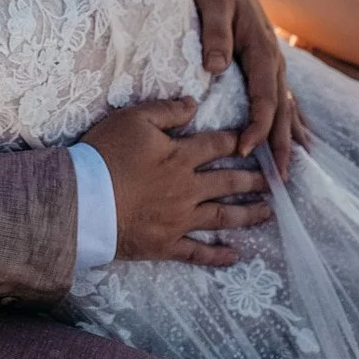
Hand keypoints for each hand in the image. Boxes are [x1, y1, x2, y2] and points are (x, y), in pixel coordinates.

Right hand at [80, 99, 268, 267]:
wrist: (82, 200)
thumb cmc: (104, 156)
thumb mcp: (133, 120)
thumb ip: (166, 110)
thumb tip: (194, 103)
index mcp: (181, 156)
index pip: (219, 146)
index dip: (239, 141)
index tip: (257, 141)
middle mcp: (188, 189)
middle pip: (229, 182)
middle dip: (255, 180)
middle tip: (276, 181)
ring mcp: (179, 220)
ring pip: (223, 217)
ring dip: (249, 215)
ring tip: (269, 212)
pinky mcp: (165, 244)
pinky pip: (198, 253)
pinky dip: (218, 255)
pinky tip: (236, 255)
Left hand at [192, 0, 300, 180]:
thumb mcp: (212, 5)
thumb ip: (214, 34)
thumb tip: (216, 67)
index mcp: (263, 53)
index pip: (264, 100)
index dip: (257, 128)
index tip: (243, 150)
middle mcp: (275, 64)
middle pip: (283, 113)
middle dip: (282, 147)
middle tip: (280, 181)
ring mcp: (275, 67)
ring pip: (287, 110)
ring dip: (289, 140)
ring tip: (291, 173)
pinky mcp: (267, 69)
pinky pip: (283, 101)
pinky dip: (290, 124)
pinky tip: (298, 142)